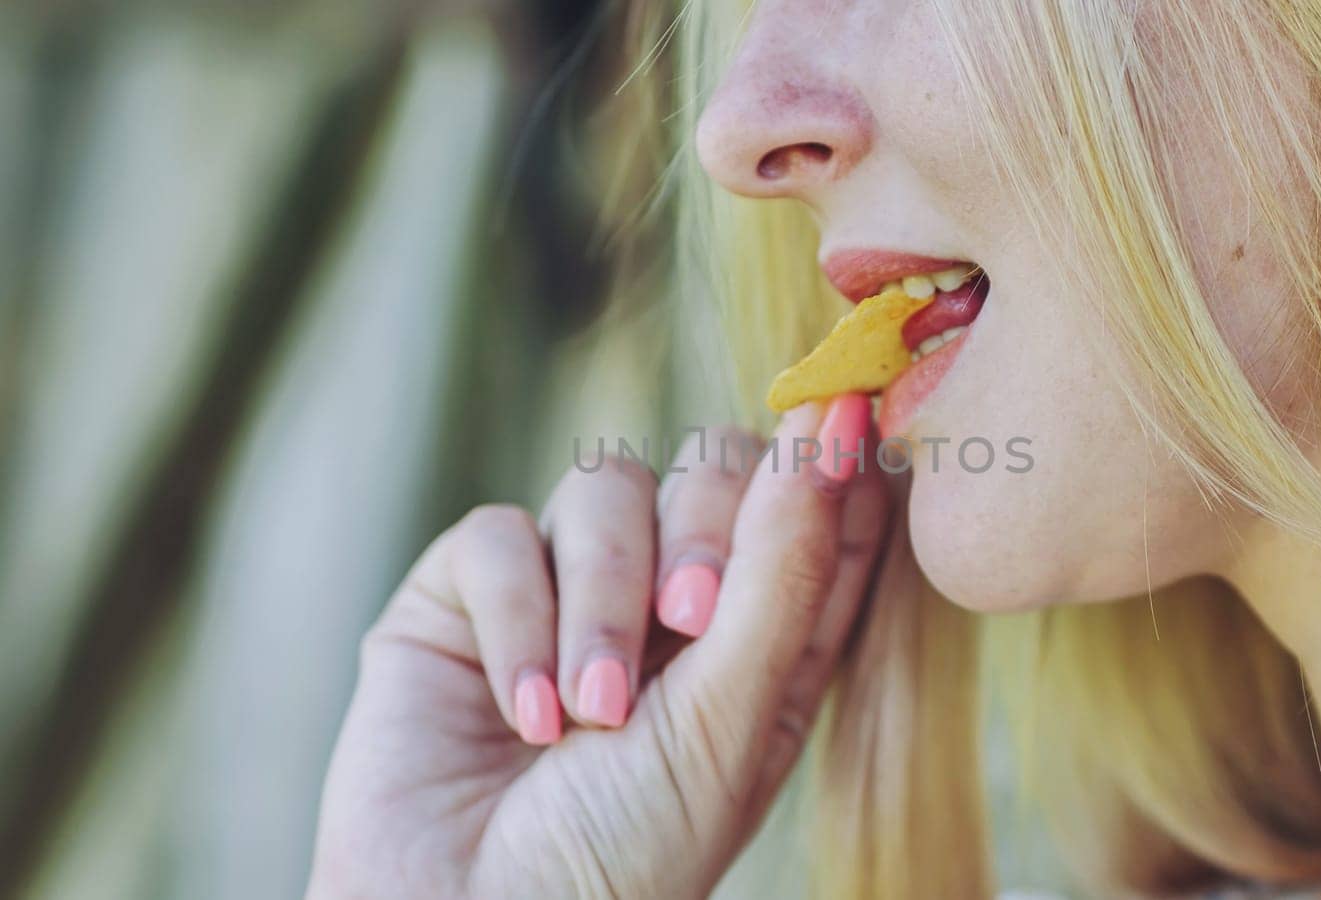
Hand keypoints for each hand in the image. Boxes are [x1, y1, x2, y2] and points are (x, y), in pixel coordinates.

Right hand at [307, 400, 888, 898]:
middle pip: (708, 467)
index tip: (848, 418)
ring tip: (592, 712)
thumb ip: (780, 570)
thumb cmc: (623, 856)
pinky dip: (516, 621)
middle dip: (704, 529)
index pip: (812, 513)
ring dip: (603, 600)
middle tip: (689, 619)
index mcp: (757, 640)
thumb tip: (831, 428)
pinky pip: (497, 536)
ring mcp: (564, 592)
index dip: (831, 464)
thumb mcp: (728, 721)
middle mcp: (665, 603)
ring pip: (604, 489)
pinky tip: (523, 714)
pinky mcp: (465, 598)